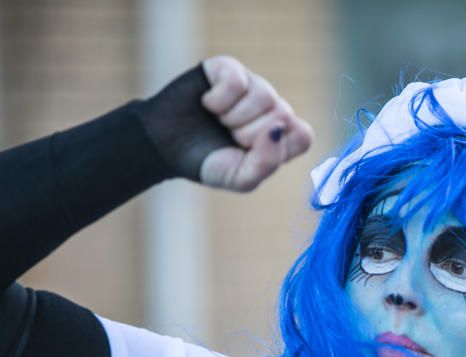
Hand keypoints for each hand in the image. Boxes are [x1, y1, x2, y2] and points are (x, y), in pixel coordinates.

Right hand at [198, 56, 313, 191]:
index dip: (278, 146)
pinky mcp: (228, 69)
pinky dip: (219, 99)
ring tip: (218, 120)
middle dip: (249, 134)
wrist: (163, 147)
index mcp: (278, 136)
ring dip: (234, 117)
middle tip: (227, 137)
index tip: (250, 153)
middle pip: (283, 115)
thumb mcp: (240, 178)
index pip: (302, 135)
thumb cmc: (205, 162)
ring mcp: (251, 86)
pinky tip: (207, 103)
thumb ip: (267, 162)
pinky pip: (239, 81)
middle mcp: (269, 109)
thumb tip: (279, 129)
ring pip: (266, 96)